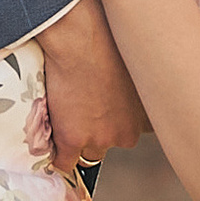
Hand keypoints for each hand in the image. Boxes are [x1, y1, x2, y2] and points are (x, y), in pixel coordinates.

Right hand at [36, 0, 145, 165]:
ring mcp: (101, 138)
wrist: (81, 38)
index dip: (120, 118)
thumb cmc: (108, 37)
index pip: (138, 130)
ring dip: (79, 140)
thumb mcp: (136, 61)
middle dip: (101, 129)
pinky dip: (58, 156)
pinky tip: (53, 142)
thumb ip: (138, 82)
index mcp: (146, 114)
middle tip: (85, 107)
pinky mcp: (74, 140)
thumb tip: (129, 84)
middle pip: (113, 140)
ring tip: (66, 118)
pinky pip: (65, 163)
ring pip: (90, 154)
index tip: (111, 109)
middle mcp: (128, 131)